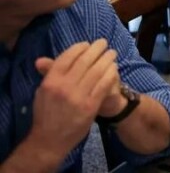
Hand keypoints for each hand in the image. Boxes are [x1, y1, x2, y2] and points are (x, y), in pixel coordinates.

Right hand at [30, 40, 119, 156]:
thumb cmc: (45, 114)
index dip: (80, 48)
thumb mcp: (42, 93)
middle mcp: (64, 86)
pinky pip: (104, 84)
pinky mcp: (90, 105)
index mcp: (50, 81)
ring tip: (112, 53)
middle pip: (85, 61)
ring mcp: (78, 96)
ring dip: (107, 59)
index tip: (87, 44)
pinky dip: (111, 73)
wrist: (50, 140)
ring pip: (97, 71)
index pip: (67, 57)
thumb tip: (41, 59)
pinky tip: (114, 68)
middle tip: (104, 43)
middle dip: (96, 49)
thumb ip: (47, 75)